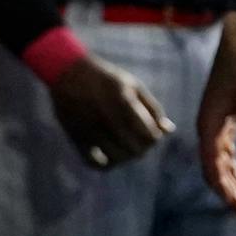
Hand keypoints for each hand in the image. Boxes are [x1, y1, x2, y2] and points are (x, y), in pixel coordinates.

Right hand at [47, 54, 170, 168]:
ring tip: (125, 146)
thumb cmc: (105, 78)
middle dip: (142, 147)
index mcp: (123, 101)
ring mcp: (90, 128)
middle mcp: (106, 116)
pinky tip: (109, 154)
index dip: (154, 137)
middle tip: (138, 140)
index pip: (150, 136)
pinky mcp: (76, 136)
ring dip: (126, 156)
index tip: (150, 132)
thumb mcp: (132, 85)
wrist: (67, 71)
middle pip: (136, 150)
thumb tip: (168, 131)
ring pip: (117, 159)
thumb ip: (152, 108)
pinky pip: (95, 163)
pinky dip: (105, 164)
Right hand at [198, 12, 235, 217]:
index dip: (222, 187)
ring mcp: (215, 125)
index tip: (235, 206)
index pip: (212, 164)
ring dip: (230, 183)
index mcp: (209, 124)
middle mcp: (208, 128)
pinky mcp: (224, 121)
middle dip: (227, 192)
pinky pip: (224, 152)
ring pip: (219, 163)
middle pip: (214, 168)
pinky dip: (232, 168)